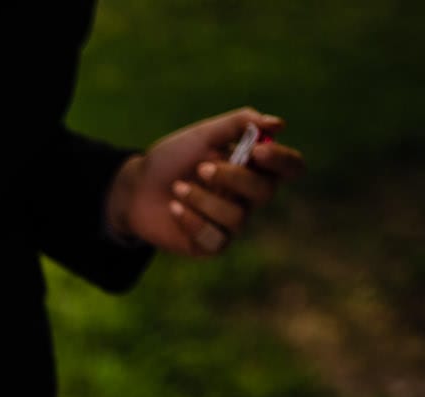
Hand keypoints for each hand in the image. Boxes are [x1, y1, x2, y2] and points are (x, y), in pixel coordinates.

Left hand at [106, 108, 304, 257]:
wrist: (134, 188)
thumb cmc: (173, 159)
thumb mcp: (203, 134)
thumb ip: (239, 124)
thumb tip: (278, 124)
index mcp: (254, 168)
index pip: (290, 167)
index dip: (282, 160)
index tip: (258, 150)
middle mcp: (249, 197)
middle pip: (265, 192)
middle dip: (234, 177)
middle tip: (202, 167)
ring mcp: (231, 223)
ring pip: (237, 216)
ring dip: (203, 199)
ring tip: (177, 188)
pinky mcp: (211, 244)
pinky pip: (215, 238)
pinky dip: (192, 220)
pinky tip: (173, 208)